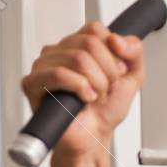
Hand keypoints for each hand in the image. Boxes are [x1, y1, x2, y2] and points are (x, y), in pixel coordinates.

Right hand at [20, 20, 144, 157]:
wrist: (94, 136)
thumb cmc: (105, 109)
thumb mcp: (132, 77)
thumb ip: (134, 52)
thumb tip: (118, 39)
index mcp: (79, 45)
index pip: (95, 29)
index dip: (112, 53)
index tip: (115, 72)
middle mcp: (59, 52)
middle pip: (89, 43)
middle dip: (107, 72)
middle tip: (105, 88)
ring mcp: (44, 65)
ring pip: (78, 58)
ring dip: (96, 84)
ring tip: (94, 96)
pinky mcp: (32, 83)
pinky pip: (59, 74)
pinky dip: (80, 88)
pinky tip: (83, 99)